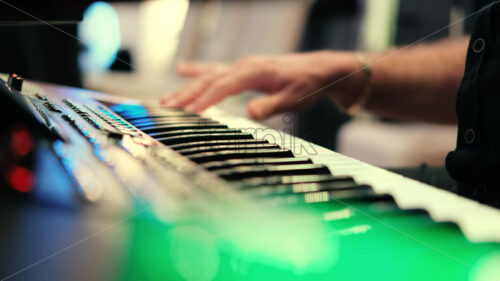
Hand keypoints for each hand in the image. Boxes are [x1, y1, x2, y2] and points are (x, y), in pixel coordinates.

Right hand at [161, 51, 366, 119]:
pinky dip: (198, 71)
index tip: (189, 111)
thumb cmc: (306, 85)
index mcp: (255, 72)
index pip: (224, 85)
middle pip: (210, 79)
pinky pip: (216, 70)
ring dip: (188, 87)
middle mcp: (245, 66)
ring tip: (167, 98)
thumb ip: (270, 106)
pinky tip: (182, 69)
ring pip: (209, 75)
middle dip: (188, 93)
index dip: (206, 99)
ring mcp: (242, 66)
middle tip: (168, 106)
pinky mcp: (243, 70)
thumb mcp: (293, 99)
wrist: (318, 70)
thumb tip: (250, 113)